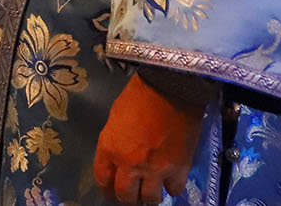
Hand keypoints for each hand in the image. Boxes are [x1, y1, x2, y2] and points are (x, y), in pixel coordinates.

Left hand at [93, 73, 204, 204]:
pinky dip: (172, 187)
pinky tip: (171, 179)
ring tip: (153, 187)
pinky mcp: (178, 169)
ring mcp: (154, 169)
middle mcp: (129, 163)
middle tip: (134, 193)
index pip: (102, 180)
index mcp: (109, 148)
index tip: (112, 191)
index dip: (107, 189)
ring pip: (150, 199)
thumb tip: (120, 156)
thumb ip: (115, 141)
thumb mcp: (116, 117)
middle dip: (128, 197)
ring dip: (150, 195)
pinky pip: (174, 190)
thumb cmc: (139, 94)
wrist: (170, 86)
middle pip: (125, 196)